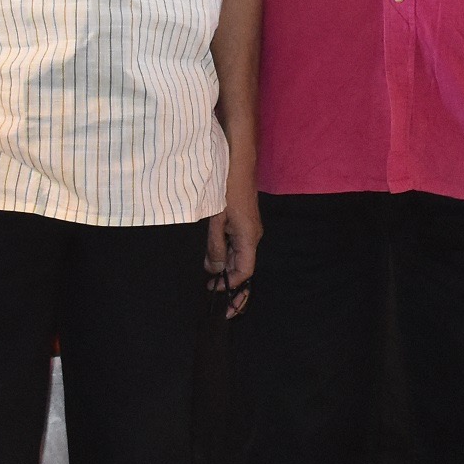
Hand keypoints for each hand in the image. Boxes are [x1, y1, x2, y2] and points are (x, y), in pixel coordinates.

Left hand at [206, 180, 261, 316]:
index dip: (233, 288)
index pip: (245, 272)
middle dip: (232, 286)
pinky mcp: (243, 223)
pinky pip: (237, 246)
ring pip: (240, 257)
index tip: (218, 298)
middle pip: (245, 268)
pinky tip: (213, 261)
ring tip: (210, 284)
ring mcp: (249, 229)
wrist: (236, 161)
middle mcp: (253, 236)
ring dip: (226, 271)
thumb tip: (213, 270)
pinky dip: (226, 257)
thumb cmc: (226, 187)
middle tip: (217, 302)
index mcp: (249, 238)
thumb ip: (215, 247)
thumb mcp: (216, 219)